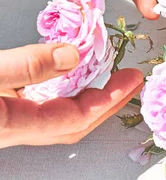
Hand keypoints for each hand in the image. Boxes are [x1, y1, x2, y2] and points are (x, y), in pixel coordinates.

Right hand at [0, 43, 142, 147]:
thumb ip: (27, 65)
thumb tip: (72, 56)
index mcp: (12, 126)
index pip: (75, 118)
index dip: (109, 98)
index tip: (131, 79)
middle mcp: (11, 131)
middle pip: (73, 124)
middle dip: (108, 103)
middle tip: (131, 81)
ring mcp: (7, 124)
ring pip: (58, 118)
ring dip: (88, 99)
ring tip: (109, 78)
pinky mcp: (2, 114)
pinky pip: (42, 108)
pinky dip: (65, 94)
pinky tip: (71, 79)